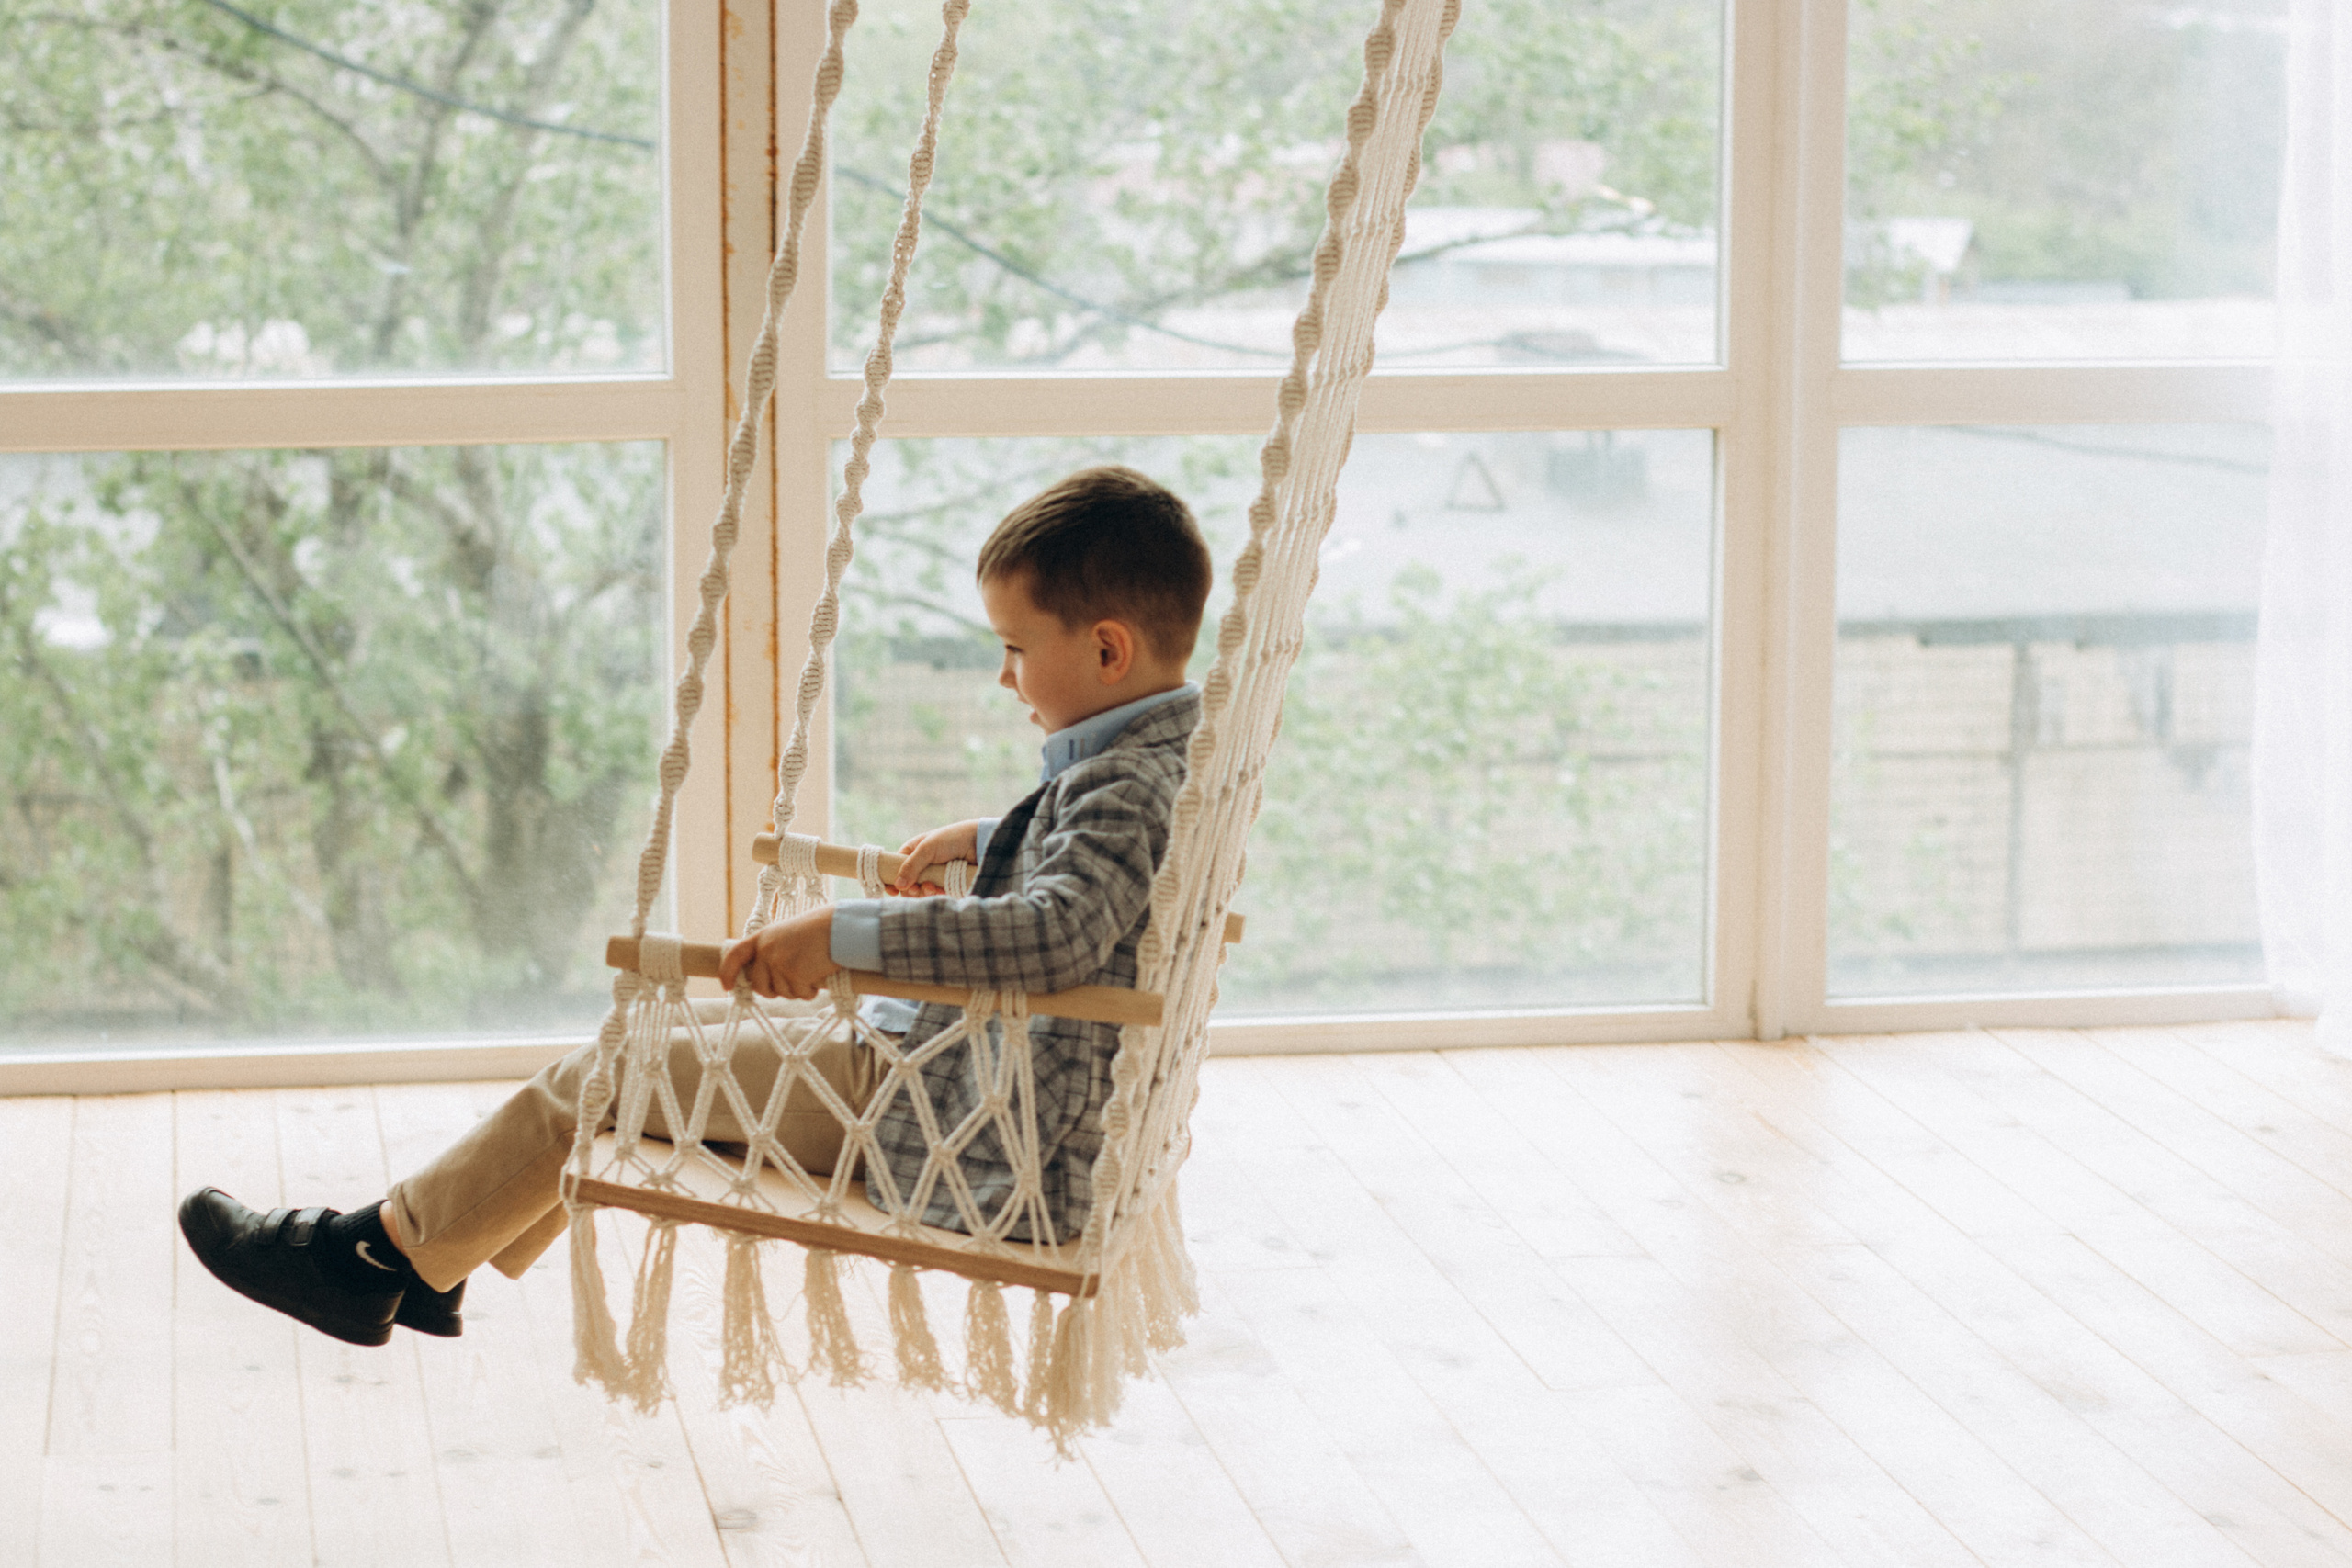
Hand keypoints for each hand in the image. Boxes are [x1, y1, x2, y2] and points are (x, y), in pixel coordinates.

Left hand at [718, 907, 839, 998]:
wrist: (840, 927)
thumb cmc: (820, 929)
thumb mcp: (787, 935)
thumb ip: (772, 950)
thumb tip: (763, 977)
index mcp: (762, 937)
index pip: (734, 956)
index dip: (728, 973)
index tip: (728, 986)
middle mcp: (766, 950)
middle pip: (758, 984)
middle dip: (773, 991)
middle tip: (792, 984)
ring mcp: (779, 963)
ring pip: (782, 992)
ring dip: (797, 989)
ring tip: (812, 972)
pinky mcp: (795, 974)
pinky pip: (800, 994)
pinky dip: (810, 991)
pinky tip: (820, 976)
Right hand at [890, 819, 981, 895]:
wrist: (979, 842)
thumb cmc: (952, 839)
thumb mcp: (927, 848)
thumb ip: (911, 866)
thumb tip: (898, 885)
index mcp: (913, 851)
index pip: (896, 867)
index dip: (892, 879)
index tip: (891, 890)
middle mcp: (922, 864)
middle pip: (908, 883)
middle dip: (910, 889)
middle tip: (915, 889)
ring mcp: (934, 874)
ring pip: (921, 891)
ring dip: (924, 892)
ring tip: (931, 888)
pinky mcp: (946, 883)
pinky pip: (936, 893)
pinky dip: (936, 894)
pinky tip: (940, 889)